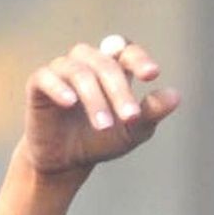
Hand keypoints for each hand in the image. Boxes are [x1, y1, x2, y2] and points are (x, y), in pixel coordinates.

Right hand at [22, 39, 180, 179]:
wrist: (65, 164)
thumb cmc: (99, 141)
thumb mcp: (131, 131)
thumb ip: (152, 114)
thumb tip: (175, 96)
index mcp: (109, 67)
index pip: (124, 50)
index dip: (137, 58)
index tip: (152, 75)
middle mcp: (85, 63)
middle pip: (105, 63)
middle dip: (120, 91)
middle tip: (131, 118)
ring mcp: (60, 71)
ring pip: (79, 71)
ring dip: (95, 98)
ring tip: (105, 126)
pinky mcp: (38, 84)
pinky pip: (47, 77)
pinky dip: (59, 88)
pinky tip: (70, 102)